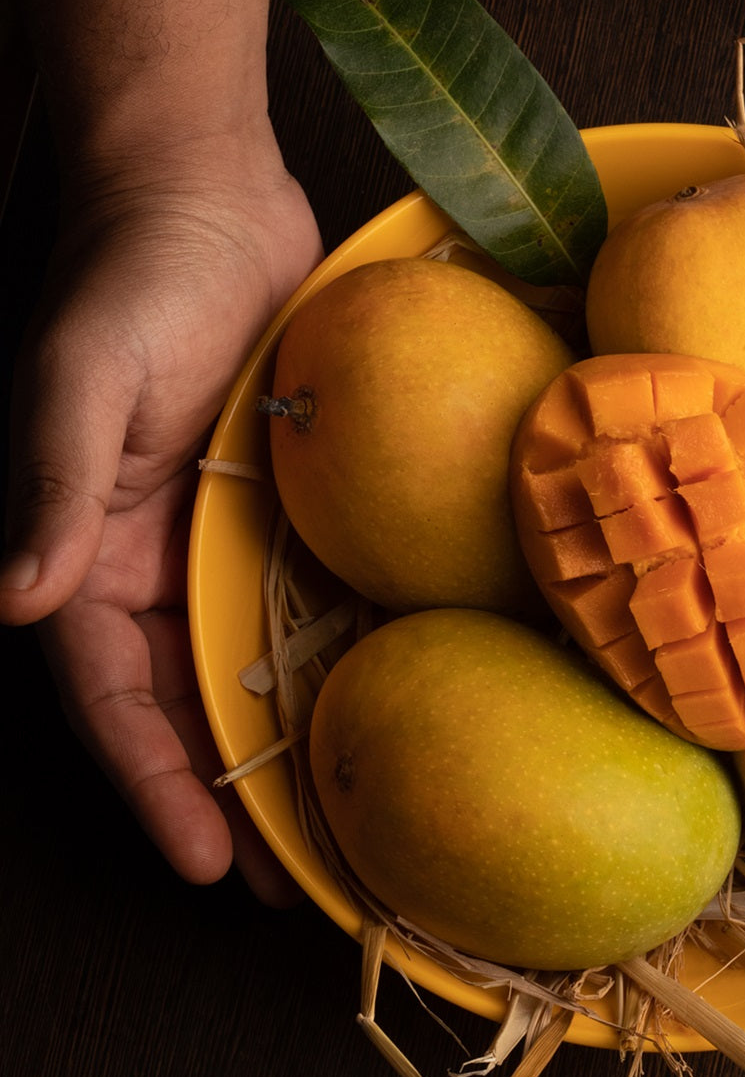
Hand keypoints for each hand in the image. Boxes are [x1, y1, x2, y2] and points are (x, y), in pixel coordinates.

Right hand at [1, 126, 322, 902]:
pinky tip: (376, 700)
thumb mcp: (82, 376)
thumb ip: (54, 486)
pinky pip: (298, 596)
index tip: (202, 862)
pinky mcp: (280, 501)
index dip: (152, 784)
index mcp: (90, 548)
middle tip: (286, 878)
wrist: (209, 198)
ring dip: (281, 744)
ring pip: (244, 664)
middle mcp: (151, 556)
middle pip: (183, 703)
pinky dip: (323, 658)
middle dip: (224, 793)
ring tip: (338, 820)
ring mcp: (218, 533)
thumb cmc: (137, 275)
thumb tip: (16, 597)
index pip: (112, 696)